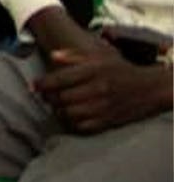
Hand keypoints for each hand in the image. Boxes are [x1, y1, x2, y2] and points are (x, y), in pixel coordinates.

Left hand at [36, 35, 173, 133]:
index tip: (33, 86)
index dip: (41, 84)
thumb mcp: (98, 56)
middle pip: (61, 98)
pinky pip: (82, 126)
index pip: (60, 79)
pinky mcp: (108, 120)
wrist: (149, 88)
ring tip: (57, 106)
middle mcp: (97, 88)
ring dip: (58, 111)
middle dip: (48, 98)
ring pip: (69, 113)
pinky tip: (70, 116)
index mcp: (93, 70)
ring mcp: (103, 106)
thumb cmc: (118, 70)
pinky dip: (72, 123)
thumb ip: (72, 56)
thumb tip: (51, 56)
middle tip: (45, 97)